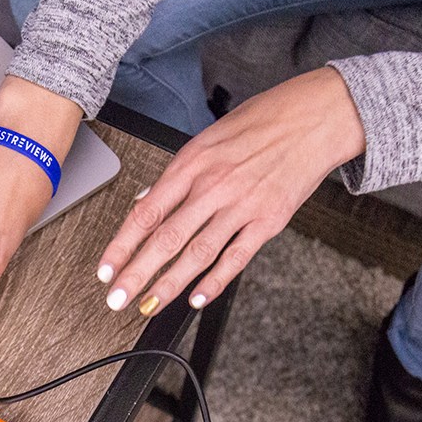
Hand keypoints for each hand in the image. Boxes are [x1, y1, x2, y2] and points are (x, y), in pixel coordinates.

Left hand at [97, 67, 365, 315]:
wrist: (315, 117)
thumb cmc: (260, 123)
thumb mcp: (206, 140)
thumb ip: (175, 176)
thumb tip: (146, 202)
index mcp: (191, 165)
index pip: (146, 214)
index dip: (121, 246)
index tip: (106, 269)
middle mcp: (212, 187)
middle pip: (166, 239)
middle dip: (137, 274)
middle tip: (117, 299)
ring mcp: (241, 206)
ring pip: (197, 254)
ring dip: (170, 285)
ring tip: (149, 305)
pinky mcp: (269, 220)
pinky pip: (236, 257)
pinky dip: (215, 282)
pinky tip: (196, 298)